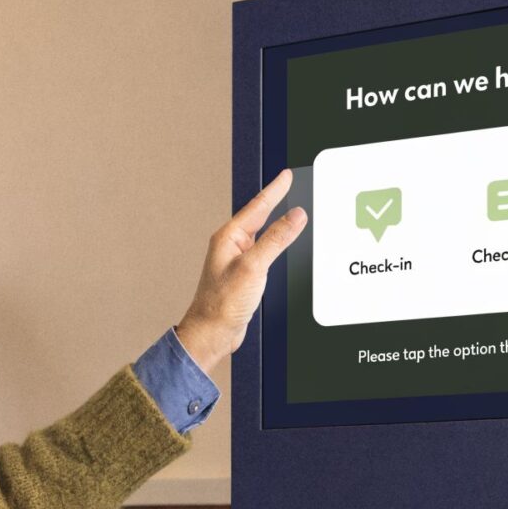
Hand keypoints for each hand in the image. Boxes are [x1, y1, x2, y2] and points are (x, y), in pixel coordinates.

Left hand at [174, 168, 306, 371]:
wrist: (212, 333)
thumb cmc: (221, 304)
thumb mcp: (253, 267)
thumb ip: (276, 239)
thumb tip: (296, 216)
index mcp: (228, 238)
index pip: (257, 207)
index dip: (274, 190)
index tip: (286, 175)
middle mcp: (231, 246)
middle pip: (258, 217)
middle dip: (274, 200)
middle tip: (287, 184)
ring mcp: (236, 261)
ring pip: (260, 234)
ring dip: (274, 221)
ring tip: (285, 207)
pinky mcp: (243, 276)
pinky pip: (262, 251)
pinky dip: (274, 243)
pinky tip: (278, 244)